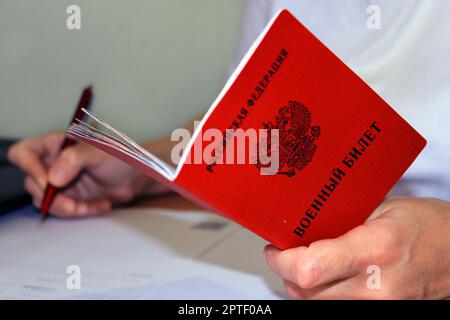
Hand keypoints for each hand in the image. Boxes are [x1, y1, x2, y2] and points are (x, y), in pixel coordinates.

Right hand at [8, 132, 164, 217]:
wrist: (137, 177)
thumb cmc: (122, 157)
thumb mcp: (100, 153)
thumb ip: (75, 160)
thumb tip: (53, 178)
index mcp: (56, 144)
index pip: (24, 153)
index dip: (29, 168)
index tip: (49, 184)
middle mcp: (52, 162)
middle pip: (32, 183)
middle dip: (54, 198)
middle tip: (74, 204)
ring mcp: (58, 182)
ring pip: (44, 201)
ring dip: (68, 208)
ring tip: (94, 205)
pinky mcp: (68, 198)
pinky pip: (62, 210)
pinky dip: (80, 212)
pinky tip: (100, 205)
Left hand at [264, 197, 449, 298]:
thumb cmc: (432, 227)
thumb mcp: (385, 207)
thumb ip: (343, 215)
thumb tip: (305, 220)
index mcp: (374, 249)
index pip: (309, 268)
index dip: (282, 259)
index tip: (276, 247)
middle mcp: (376, 285)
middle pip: (306, 291)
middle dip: (286, 271)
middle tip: (284, 251)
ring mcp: (379, 305)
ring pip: (316, 304)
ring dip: (301, 284)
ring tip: (304, 260)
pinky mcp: (381, 312)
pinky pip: (334, 307)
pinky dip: (321, 293)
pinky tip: (325, 275)